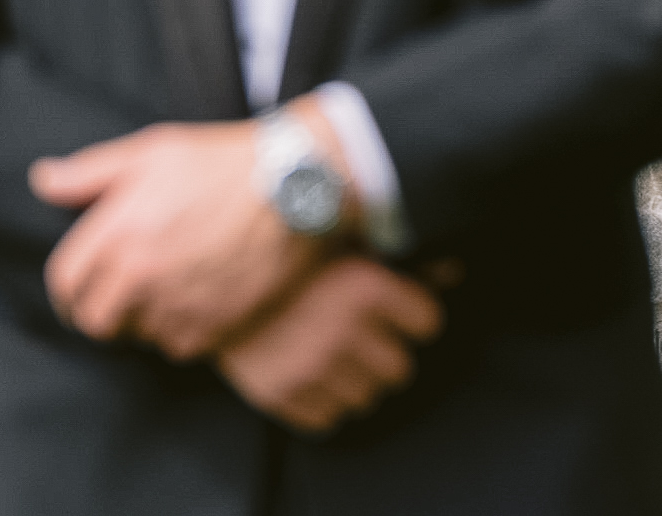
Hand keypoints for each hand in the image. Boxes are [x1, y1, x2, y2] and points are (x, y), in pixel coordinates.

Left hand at [31, 120, 324, 360]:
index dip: (68, 287)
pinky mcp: (214, 327)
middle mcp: (141, 275)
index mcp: (118, 233)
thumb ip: (89, 172)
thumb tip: (42, 180)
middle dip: (101, 311)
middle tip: (120, 297)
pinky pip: (179, 346)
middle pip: (95, 322)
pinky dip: (182, 330)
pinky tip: (198, 298)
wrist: (295, 186)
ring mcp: (177, 306)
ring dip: (145, 319)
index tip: (80, 287)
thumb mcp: (153, 150)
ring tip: (168, 289)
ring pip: (139, 335)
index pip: (66, 282)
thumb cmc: (223, 162)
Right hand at [218, 256, 446, 432]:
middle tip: (361, 333)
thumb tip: (455, 272)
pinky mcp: (281, 396)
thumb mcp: (347, 242)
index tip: (397, 309)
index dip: (413, 314)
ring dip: (355, 378)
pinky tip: (309, 371)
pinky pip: (328, 419)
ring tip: (330, 350)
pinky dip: (323, 400)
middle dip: (385, 351)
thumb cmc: (288, 253)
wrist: (206, 275)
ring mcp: (311, 369)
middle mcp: (342, 331)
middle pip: (401, 368)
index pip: (428, 322)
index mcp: (365, 286)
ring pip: (367, 398)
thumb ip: (403, 261)